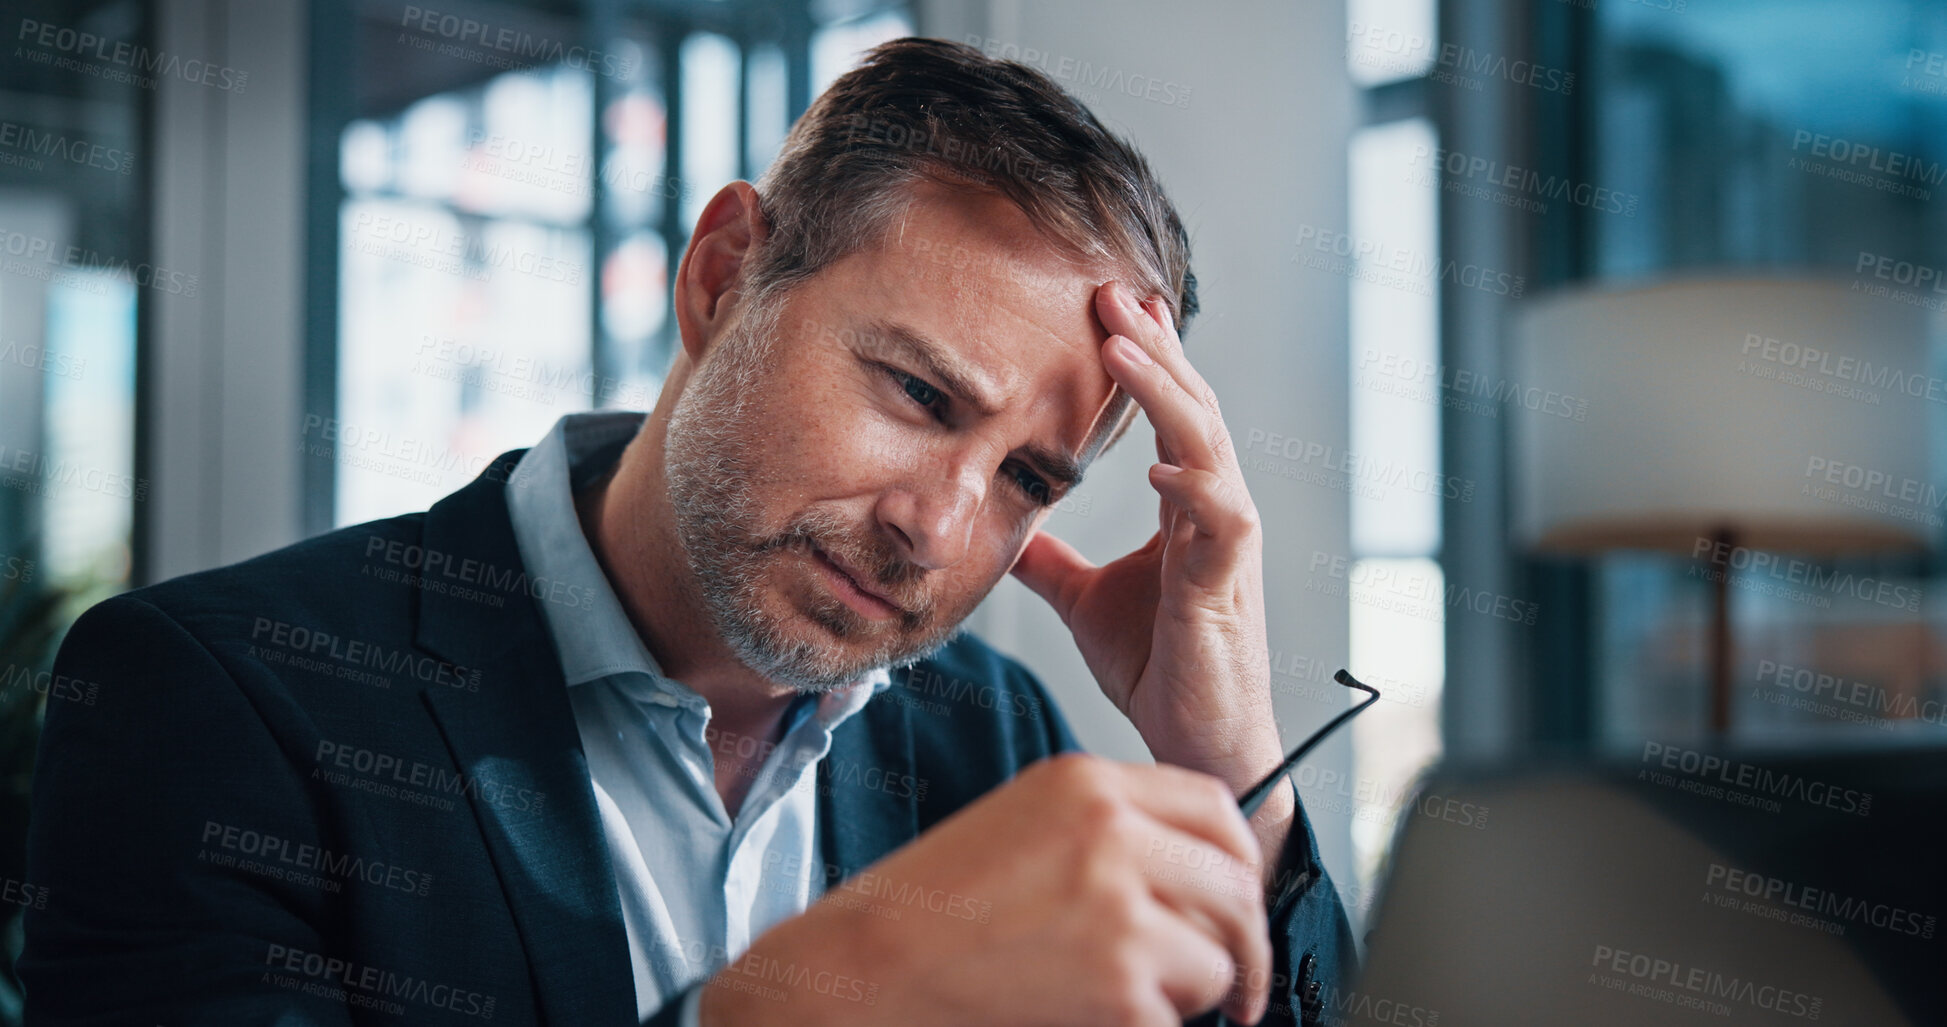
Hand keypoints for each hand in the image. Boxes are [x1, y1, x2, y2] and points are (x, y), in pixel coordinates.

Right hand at [694, 754, 1272, 1026]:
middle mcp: (1114, 837)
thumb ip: (1112, 827)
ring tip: (1127, 993)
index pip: (1218, 808)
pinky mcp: (1122, 988)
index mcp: (1088, 785)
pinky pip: (1179, 1017)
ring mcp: (1123, 913)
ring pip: (1220, 959)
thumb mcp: (1026, 822)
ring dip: (1192, 990)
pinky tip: (1090, 1013)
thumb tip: (1195, 868)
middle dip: (1239, 940)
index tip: (1239, 897)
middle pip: (1237, 885)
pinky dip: (1150, 1026)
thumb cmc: (928, 908)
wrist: (866, 972)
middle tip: (1227, 975)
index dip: (1239, 861)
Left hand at [1009, 281, 1281, 797]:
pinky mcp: (1227, 587)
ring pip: (1208, 445)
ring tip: (1123, 346)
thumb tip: (1002, 525)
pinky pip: (1222, 520)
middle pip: (1191, 407)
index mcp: (1186, 507)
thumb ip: (1051, 559)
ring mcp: (1227, 545)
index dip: (1143, 359)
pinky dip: (1194, 485)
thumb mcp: (1084, 599)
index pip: (1169, 412)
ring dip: (1167, 393)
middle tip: (1112, 291)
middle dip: (1152, 348)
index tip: (1108, 307)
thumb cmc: (1158, 668)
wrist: (1196, 743)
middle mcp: (1214, 511)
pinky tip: (1160, 460)